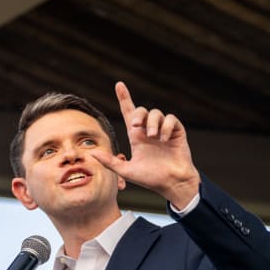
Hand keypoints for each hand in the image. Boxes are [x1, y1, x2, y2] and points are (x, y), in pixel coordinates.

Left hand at [90, 82, 199, 208]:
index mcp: (136, 137)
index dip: (124, 98)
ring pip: (156, 113)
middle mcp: (148, 131)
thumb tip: (92, 153)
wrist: (172, 183)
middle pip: (141, 110)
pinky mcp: (177, 132)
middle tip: (136, 126)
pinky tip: (165, 139)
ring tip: (153, 137)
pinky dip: (167, 127)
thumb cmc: (150, 178)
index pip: (129, 113)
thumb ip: (110, 162)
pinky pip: (171, 119)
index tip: (119, 85)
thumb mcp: (126, 171)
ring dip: (152, 123)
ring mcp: (163, 131)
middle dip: (138, 114)